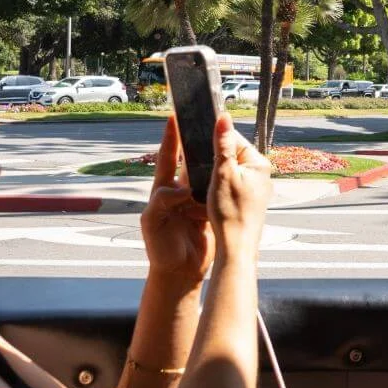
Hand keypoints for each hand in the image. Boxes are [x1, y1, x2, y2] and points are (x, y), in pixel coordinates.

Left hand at [140, 117, 214, 284]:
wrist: (179, 271)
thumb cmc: (160, 247)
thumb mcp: (152, 222)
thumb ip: (162, 201)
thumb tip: (181, 187)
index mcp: (163, 189)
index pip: (167, 157)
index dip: (170, 137)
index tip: (174, 116)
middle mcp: (180, 189)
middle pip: (190, 160)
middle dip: (198, 141)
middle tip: (208, 123)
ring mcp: (196, 199)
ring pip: (206, 174)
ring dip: (214, 160)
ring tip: (225, 142)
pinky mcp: (210, 209)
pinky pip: (218, 191)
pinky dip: (225, 181)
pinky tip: (235, 171)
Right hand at [207, 113, 271, 259]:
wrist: (237, 247)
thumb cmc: (230, 212)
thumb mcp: (222, 173)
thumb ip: (222, 144)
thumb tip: (223, 117)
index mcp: (259, 163)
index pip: (234, 139)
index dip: (214, 141)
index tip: (198, 145)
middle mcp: (262, 173)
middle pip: (232, 155)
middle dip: (215, 159)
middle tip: (201, 170)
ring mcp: (257, 188)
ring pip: (231, 171)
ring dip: (217, 174)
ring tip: (207, 185)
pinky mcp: (251, 200)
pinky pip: (233, 185)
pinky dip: (222, 187)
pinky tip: (213, 196)